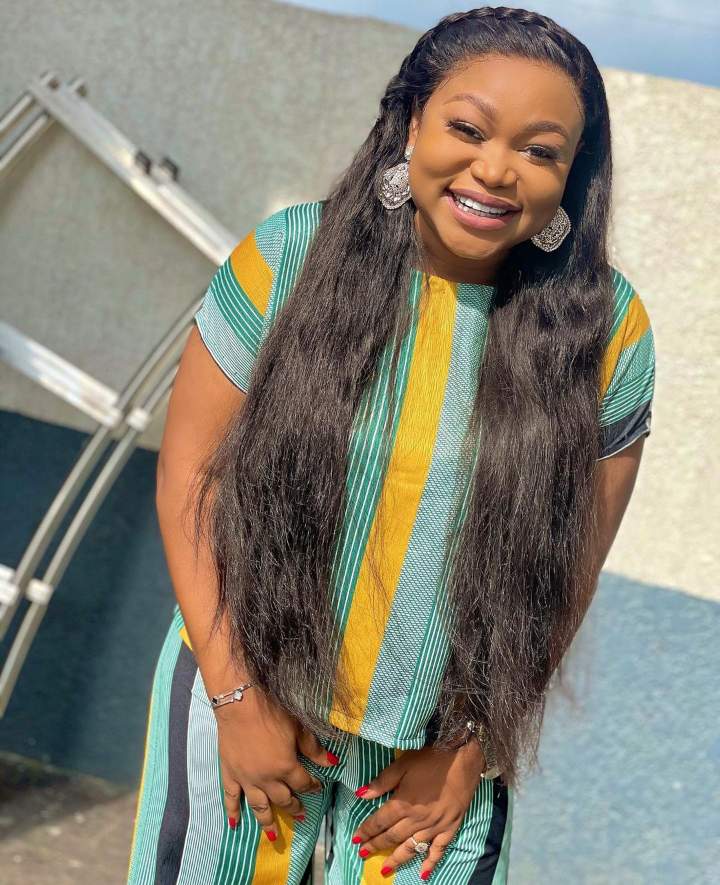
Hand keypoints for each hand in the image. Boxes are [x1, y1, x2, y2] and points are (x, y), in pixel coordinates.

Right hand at [215, 688, 339, 838]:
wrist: (240, 704)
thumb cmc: (272, 713)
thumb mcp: (299, 729)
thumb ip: (314, 749)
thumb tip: (333, 763)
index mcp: (286, 768)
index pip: (303, 783)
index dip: (312, 786)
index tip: (318, 788)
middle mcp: (266, 780)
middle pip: (282, 799)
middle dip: (293, 807)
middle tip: (300, 814)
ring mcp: (246, 779)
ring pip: (259, 806)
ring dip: (267, 822)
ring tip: (274, 836)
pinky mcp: (230, 774)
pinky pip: (231, 797)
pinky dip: (232, 812)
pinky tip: (234, 824)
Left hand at [351, 741, 485, 879]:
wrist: (462, 759)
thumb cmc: (430, 759)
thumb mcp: (402, 765)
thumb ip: (382, 782)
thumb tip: (360, 794)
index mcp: (402, 804)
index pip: (379, 822)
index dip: (366, 831)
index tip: (356, 839)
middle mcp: (416, 820)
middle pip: (392, 837)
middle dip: (376, 845)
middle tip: (363, 854)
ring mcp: (434, 827)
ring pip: (411, 847)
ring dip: (396, 859)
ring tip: (385, 870)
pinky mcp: (450, 828)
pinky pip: (438, 850)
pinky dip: (430, 863)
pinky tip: (423, 874)